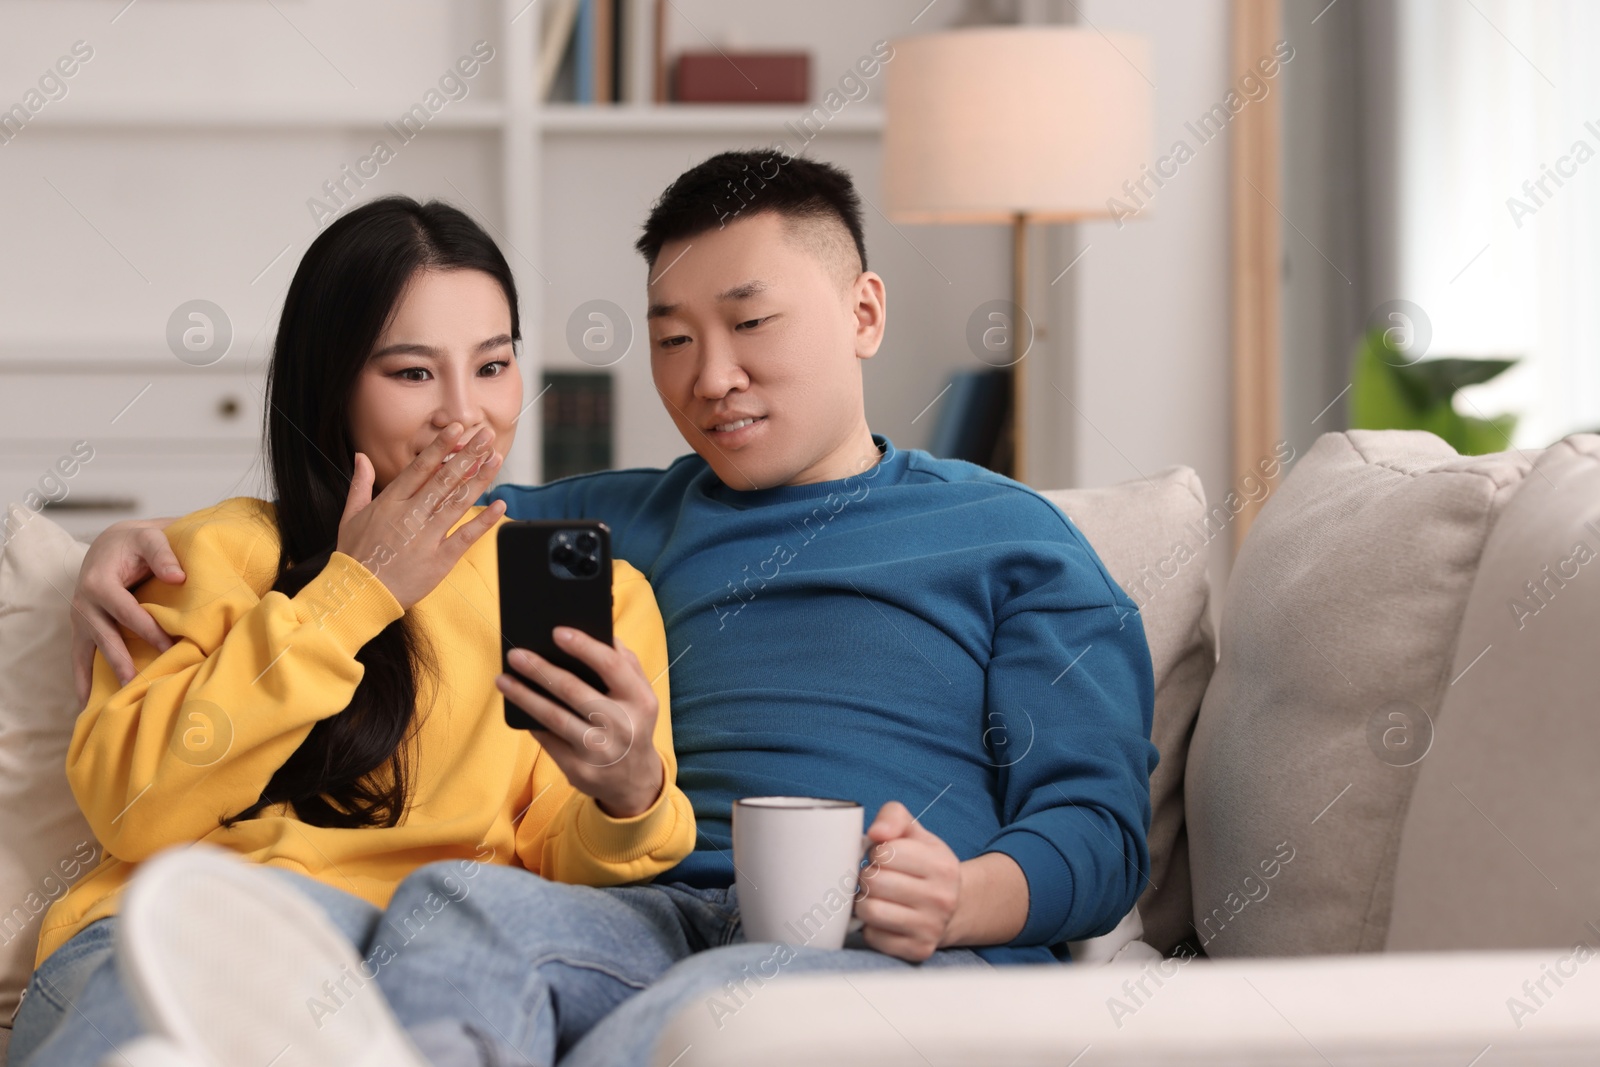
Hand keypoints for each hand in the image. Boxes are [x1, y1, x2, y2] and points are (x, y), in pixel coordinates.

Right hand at [71, 517, 183, 701]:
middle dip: (123, 662)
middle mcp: (84, 604)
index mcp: (100, 583)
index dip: (148, 631)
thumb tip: (178, 577)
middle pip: (106, 638)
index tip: (170, 649)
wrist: (111, 543)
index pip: (127, 613)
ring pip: (88, 653)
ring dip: (96, 679)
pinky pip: (78, 657)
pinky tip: (86, 703)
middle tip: (139, 685)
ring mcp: (80, 618)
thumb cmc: (135, 542)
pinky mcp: (81, 628)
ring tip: (106, 706)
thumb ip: (163, 555)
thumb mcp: (150, 538)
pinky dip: (81, 680)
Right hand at [336, 423, 505, 609]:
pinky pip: (465, 537)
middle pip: (444, 480)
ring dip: (480, 479)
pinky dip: (484, 522)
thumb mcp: (350, 515)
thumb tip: (361, 457)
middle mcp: (410, 516)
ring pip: (458, 503)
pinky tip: (500, 505)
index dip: (440, 447)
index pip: (420, 468)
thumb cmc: (355, 556)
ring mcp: (427, 538)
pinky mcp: (440, 560)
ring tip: (496, 459)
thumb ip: (360, 484)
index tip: (457, 429)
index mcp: (390, 503)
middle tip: (486, 436)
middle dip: (468, 455)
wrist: (358, 594)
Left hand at [496, 629, 664, 818]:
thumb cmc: (632, 723)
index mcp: (641, 700)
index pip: (611, 666)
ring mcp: (600, 750)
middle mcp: (622, 726)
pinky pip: (548, 740)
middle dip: (540, 670)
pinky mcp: (580, 770)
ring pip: (554, 717)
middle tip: (515, 654)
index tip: (557, 632)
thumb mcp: (641, 695)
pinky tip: (517, 707)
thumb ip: (626, 663)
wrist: (635, 780)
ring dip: (524, 696)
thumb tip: (598, 633)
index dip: (584, 647)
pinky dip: (531, 721)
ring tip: (503, 679)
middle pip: (573, 691)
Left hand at [854, 801, 962, 961]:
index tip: (885, 858)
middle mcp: (941, 899)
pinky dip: (870, 927)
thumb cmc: (925, 865)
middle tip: (877, 878)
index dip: (876, 853)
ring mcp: (931, 928)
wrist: (953, 906)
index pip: (884, 852)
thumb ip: (893, 816)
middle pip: (873, 882)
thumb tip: (876, 833)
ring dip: (864, 902)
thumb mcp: (915, 833)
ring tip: (876, 897)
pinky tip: (884, 918)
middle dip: (867, 877)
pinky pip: (872, 937)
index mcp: (942, 865)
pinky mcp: (918, 950)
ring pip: (869, 911)